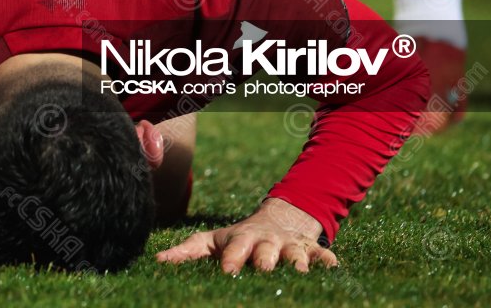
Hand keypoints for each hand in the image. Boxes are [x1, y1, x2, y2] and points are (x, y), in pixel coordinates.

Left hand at [156, 198, 336, 273]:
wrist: (280, 220)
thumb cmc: (239, 239)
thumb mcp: (212, 241)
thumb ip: (187, 251)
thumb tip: (157, 261)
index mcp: (241, 240)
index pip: (235, 250)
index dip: (232, 260)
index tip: (227, 272)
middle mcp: (266, 243)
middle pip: (266, 252)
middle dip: (264, 260)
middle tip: (263, 270)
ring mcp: (290, 247)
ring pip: (295, 255)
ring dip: (297, 263)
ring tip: (298, 272)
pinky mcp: (311, 251)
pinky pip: (322, 255)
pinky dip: (327, 261)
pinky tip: (333, 268)